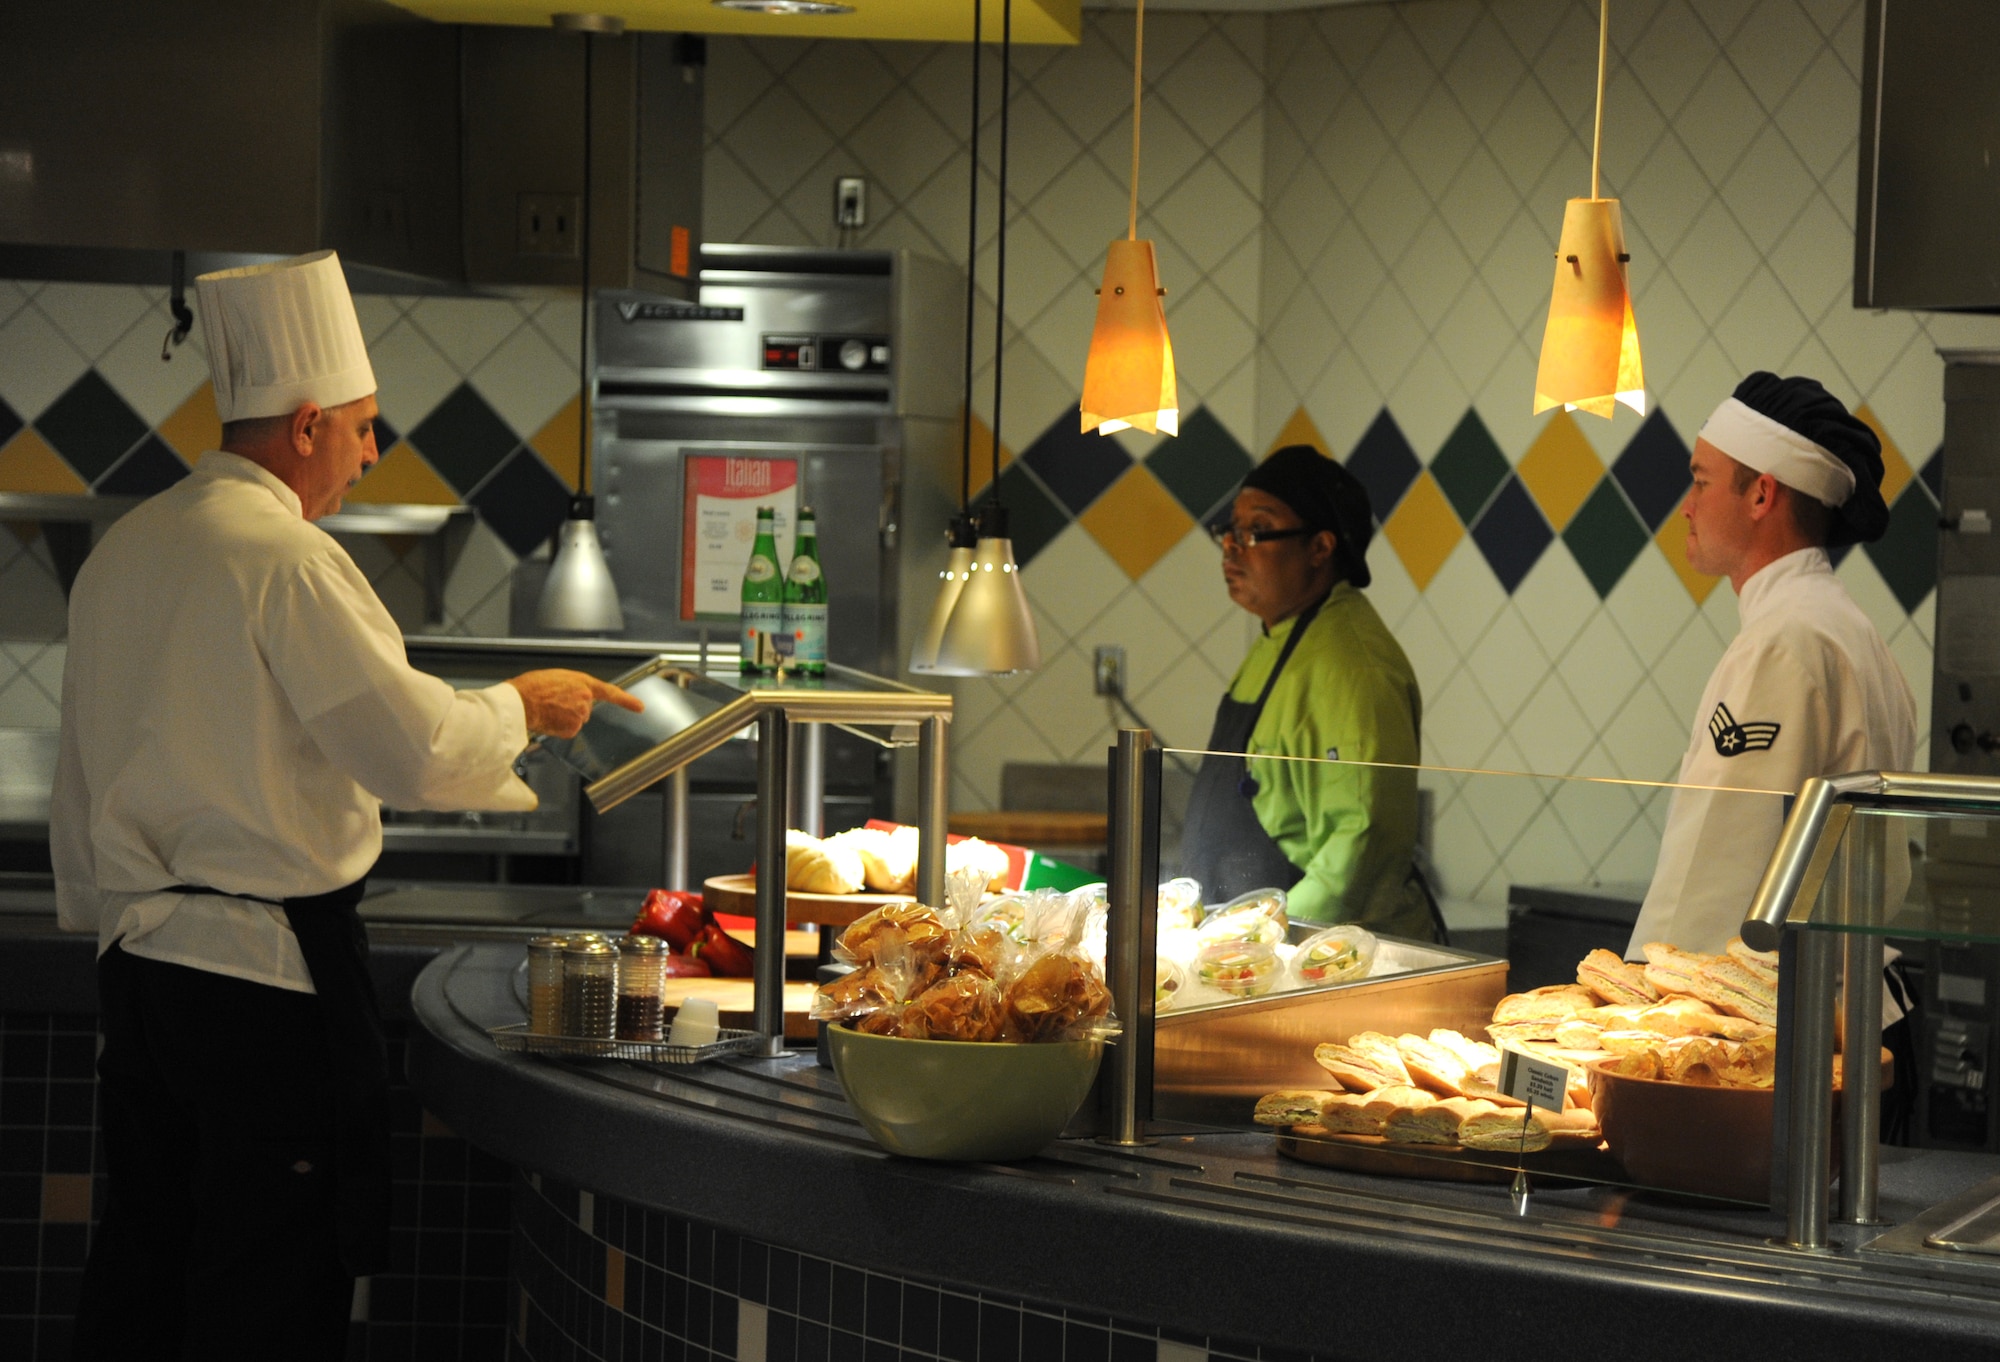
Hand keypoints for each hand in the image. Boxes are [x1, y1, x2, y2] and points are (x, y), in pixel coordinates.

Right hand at [505, 669, 642, 737]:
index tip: (640, 707)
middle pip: (585, 709)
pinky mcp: (572, 728)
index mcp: (583, 682)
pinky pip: (568, 730)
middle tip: (553, 701)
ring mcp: (580, 715)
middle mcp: (586, 699)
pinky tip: (548, 719)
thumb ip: (572, 687)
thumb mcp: (557, 678)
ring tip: (547, 709)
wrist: (521, 700)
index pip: (611, 692)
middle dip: (572, 708)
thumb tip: (572, 697)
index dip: (627, 701)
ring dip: (564, 717)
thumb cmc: (533, 686)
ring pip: (576, 720)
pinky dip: (558, 727)